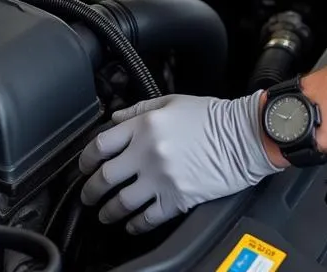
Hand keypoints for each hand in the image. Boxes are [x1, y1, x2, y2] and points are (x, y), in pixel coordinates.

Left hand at [78, 92, 281, 233]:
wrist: (242, 137)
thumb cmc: (211, 117)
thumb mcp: (171, 102)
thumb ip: (138, 110)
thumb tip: (114, 120)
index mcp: (144, 126)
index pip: (101, 144)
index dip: (86, 158)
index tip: (84, 166)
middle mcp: (147, 153)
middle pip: (105, 176)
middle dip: (90, 190)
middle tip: (87, 195)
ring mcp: (161, 178)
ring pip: (121, 201)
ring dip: (107, 211)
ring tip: (104, 214)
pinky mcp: (177, 199)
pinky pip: (148, 218)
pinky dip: (135, 225)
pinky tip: (131, 225)